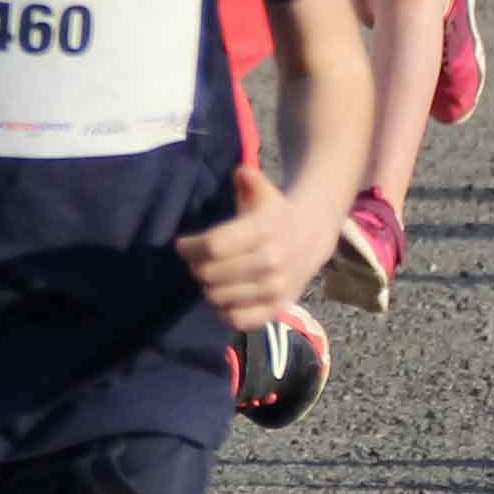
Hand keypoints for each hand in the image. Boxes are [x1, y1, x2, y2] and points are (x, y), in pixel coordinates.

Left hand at [172, 163, 336, 325]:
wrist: (311, 239)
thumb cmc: (275, 215)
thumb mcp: (265, 193)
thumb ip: (251, 180)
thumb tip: (241, 173)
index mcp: (266, 230)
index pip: (214, 246)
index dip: (190, 247)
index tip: (182, 245)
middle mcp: (272, 262)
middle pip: (210, 274)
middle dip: (196, 266)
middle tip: (197, 261)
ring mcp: (276, 289)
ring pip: (218, 297)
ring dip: (207, 287)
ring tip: (212, 275)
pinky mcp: (277, 310)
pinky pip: (236, 320)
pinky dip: (223, 310)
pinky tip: (225, 294)